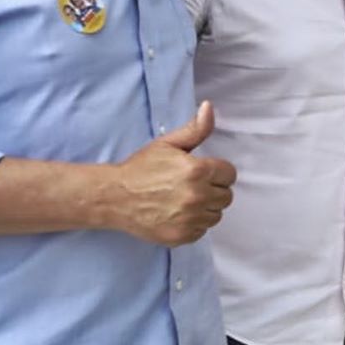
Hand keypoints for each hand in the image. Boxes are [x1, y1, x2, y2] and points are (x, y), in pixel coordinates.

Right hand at [111, 101, 236, 245]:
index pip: (230, 174)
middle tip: (191, 186)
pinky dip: (194, 224)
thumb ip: (195, 129)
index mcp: (197, 171)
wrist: (114, 197)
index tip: (203, 172)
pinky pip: (203, 231)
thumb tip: (209, 108)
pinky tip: (178, 214)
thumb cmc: (141, 168)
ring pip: (216, 214)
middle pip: (226, 196)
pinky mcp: (182, 236)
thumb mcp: (168, 144)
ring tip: (184, 200)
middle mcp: (197, 196)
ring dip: (205, 208)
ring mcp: (190, 219)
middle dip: (213, 189)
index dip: (218, 172)